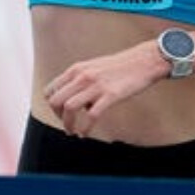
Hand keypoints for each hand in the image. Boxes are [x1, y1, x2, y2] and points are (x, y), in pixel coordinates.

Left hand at [43, 41, 164, 134]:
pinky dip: (85, 128)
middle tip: (66, 124)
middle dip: (57, 117)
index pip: (50, 90)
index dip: (52, 106)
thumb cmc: (121, 66)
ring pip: (69, 108)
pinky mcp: (110, 95)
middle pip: (56, 101)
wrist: (144, 61)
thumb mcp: (94, 67)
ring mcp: (96, 85)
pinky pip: (91, 116)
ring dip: (68, 124)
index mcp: (76, 69)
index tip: (60, 114)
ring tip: (73, 132)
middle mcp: (82, 76)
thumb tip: (78, 101)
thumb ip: (81, 80)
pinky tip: (85, 133)